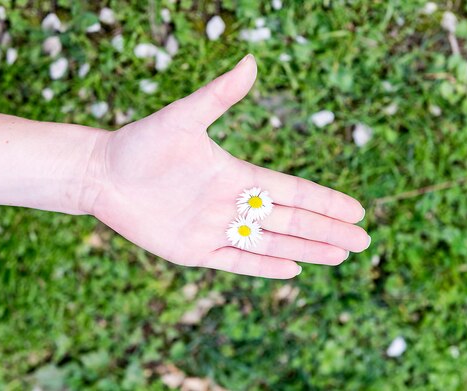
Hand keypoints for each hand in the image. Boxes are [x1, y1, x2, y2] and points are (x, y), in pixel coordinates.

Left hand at [84, 54, 369, 278]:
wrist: (102, 173)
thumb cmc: (141, 142)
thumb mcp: (183, 118)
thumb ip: (218, 96)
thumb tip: (251, 59)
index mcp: (236, 175)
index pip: (292, 191)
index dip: (325, 201)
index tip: (357, 209)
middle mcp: (232, 204)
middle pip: (291, 221)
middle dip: (328, 230)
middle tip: (364, 241)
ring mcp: (215, 229)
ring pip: (271, 244)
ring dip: (307, 250)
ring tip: (341, 255)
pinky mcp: (194, 251)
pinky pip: (237, 262)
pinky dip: (265, 267)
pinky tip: (295, 269)